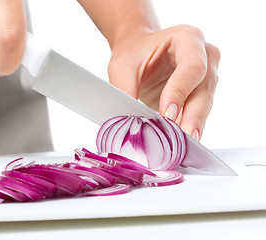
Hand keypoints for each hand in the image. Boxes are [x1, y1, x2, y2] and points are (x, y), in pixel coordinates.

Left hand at [108, 24, 219, 140]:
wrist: (139, 51)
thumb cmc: (133, 53)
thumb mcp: (122, 66)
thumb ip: (125, 90)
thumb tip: (129, 121)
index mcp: (188, 39)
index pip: (192, 66)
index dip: (180, 91)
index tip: (167, 113)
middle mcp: (206, 57)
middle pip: (205, 90)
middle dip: (193, 117)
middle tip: (183, 138)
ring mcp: (207, 78)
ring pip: (205, 106)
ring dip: (192, 127)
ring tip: (181, 147)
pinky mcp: (201, 96)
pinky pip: (198, 115)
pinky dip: (188, 130)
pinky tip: (180, 144)